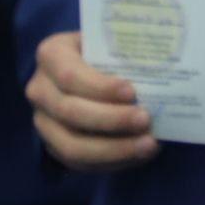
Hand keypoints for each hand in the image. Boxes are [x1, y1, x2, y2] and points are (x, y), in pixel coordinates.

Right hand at [27, 32, 158, 171]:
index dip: (100, 87)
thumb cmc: (104, 51)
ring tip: (148, 146)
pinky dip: (111, 162)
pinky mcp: (53, 146)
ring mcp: (43, 121)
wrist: (88, 69)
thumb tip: (163, 66)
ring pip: (72, 146)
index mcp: (51, 54)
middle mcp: (40, 89)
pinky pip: (79, 163)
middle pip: (71, 112)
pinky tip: (138, 155)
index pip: (70, 75)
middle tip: (146, 120)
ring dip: (113, 150)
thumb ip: (126, 51)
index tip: (132, 92)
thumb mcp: (109, 41)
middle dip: (112, 120)